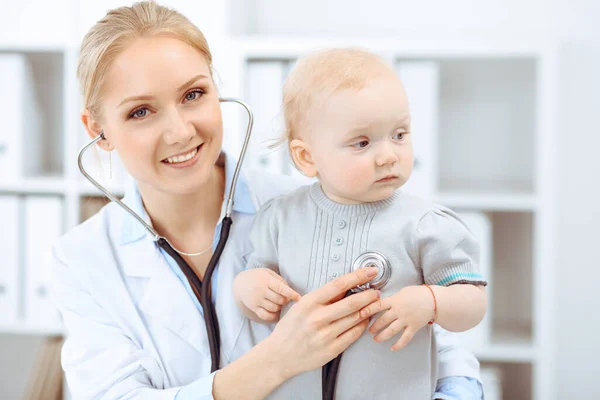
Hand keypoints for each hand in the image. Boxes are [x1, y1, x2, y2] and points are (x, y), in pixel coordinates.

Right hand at [234, 268, 300, 321]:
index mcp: (266, 280)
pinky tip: (276, 312)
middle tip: (286, 299)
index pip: (281, 288)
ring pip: (274, 308)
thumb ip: (279, 280)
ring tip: (279, 303)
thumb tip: (291, 290)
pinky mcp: (253, 307)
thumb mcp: (268, 273)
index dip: (291, 294)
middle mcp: (261, 290)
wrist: (240, 283)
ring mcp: (257, 300)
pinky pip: (265, 315)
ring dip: (279, 307)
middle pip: (279, 300)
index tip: (299, 298)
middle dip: (285, 301)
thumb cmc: (258, 276)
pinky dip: (273, 316)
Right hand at [264, 267, 382, 378]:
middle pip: (352, 303)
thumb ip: (323, 298)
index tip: (370, 271)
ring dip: (368, 310)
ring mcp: (325, 335)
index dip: (358, 276)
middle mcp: (318, 318)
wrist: (280, 355)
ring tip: (372, 305)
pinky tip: (364, 320)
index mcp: (309, 303)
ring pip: (356, 319)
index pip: (338, 285)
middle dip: (369, 295)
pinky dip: (362, 325)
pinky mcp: (332, 349)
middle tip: (376, 292)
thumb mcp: (301, 306)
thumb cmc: (290, 328)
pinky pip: (354, 334)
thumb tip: (347, 287)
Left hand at [368, 285, 434, 350]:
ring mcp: (406, 320)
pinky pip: (405, 338)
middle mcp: (399, 310)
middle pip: (383, 320)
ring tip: (376, 339)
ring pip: (392, 330)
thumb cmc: (417, 294)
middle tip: (369, 330)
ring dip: (382, 336)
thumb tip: (379, 301)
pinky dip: (399, 344)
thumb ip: (391, 299)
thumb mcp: (401, 292)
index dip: (368, 309)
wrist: (433, 300)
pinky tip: (392, 348)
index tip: (360, 314)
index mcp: (395, 300)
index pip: (378, 305)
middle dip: (374, 326)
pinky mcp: (413, 327)